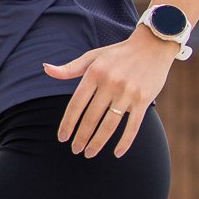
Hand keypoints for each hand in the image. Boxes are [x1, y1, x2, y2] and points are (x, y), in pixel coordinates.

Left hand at [43, 26, 179, 158]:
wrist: (153, 44)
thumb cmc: (118, 53)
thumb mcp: (93, 57)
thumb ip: (70, 68)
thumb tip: (45, 69)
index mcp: (95, 73)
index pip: (76, 104)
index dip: (68, 123)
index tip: (62, 138)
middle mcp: (110, 83)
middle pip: (91, 118)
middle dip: (81, 137)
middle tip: (75, 149)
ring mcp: (128, 92)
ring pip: (109, 125)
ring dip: (97, 143)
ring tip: (89, 153)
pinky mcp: (144, 100)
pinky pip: (133, 126)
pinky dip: (125, 142)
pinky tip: (117, 153)